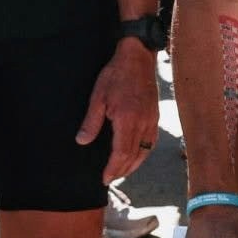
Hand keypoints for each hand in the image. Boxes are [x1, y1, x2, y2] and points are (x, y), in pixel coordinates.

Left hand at [76, 39, 158, 182]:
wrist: (138, 58)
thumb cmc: (116, 75)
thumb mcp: (98, 96)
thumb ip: (91, 122)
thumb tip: (82, 141)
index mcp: (127, 119)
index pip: (121, 152)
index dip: (113, 168)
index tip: (105, 178)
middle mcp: (142, 123)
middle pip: (134, 156)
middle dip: (121, 170)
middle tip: (110, 179)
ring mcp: (151, 120)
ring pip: (145, 151)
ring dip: (133, 166)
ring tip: (121, 173)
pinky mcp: (155, 116)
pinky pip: (151, 142)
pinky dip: (143, 154)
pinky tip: (136, 157)